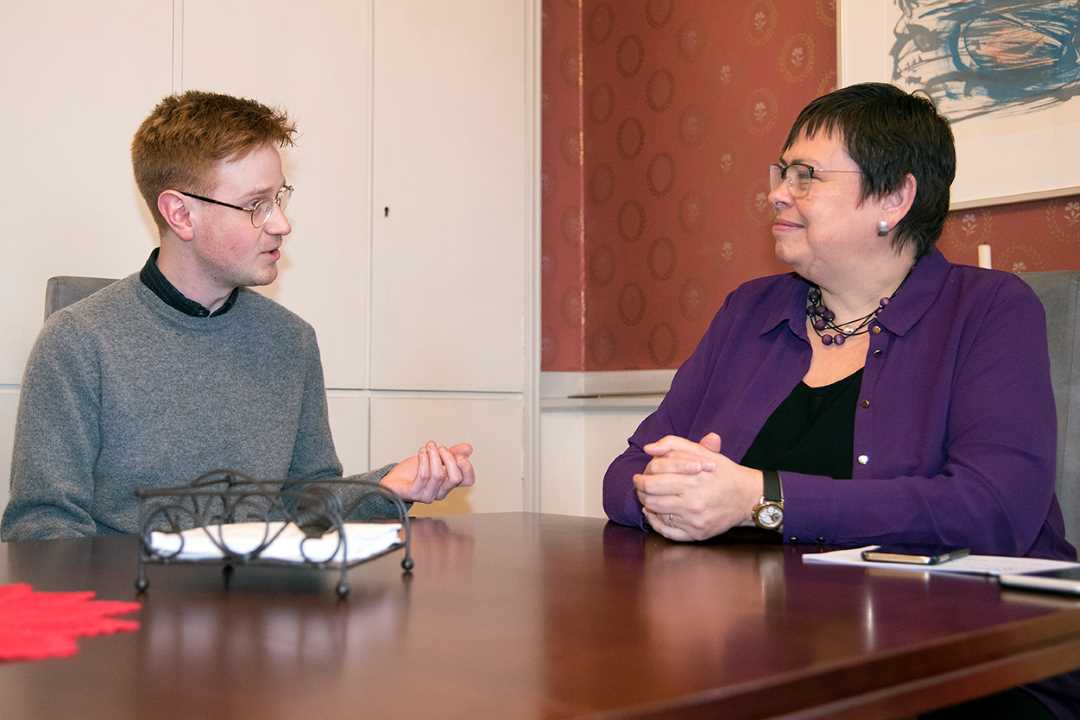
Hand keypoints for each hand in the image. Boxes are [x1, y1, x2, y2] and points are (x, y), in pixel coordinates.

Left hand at [380, 441, 475, 503]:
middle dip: (449, 457)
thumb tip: (468, 448)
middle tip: (440, 447)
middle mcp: (440, 492)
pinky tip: (421, 452)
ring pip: (438, 475)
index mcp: (448, 484)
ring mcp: (427, 494)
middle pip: (455, 478)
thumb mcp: (435, 458)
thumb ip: (452, 453)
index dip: (466, 466)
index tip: (458, 454)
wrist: (392, 480)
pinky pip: (423, 476)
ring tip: (428, 446)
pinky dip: (424, 460)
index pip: (468, 480)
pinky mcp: (414, 493)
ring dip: (434, 455)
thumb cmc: (412, 472)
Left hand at [634, 433, 761, 541]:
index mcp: (692, 479)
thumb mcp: (701, 451)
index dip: (641, 477)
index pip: (652, 479)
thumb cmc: (723, 472)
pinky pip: (666, 531)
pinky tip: (654, 513)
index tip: (639, 476)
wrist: (747, 496)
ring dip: (647, 505)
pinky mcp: (697, 534)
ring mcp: (694, 520)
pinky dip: (655, 522)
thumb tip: (648, 449)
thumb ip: (673, 444)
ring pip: (656, 514)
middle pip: (650, 497)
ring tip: (648, 497)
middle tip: (640, 486)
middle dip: (640, 491)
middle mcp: (693, 501)